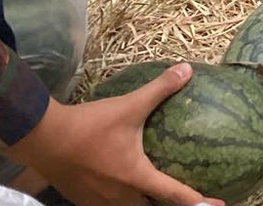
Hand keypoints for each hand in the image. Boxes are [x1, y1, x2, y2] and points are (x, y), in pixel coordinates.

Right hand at [5, 65, 209, 205]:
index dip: (199, 202)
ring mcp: (99, 202)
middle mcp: (120, 197)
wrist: (44, 139)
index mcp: (136, 177)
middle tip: (186, 199)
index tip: (219, 205)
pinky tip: (122, 191)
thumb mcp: (129, 105)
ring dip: (143, 204)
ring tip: (155, 195)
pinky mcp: (82, 200)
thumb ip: (160, 89)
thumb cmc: (90, 125)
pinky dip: (121, 201)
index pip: (174, 196)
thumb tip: (186, 70)